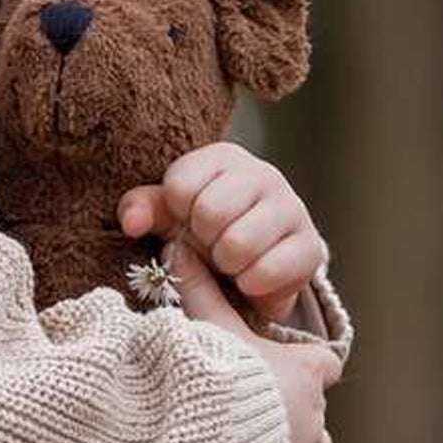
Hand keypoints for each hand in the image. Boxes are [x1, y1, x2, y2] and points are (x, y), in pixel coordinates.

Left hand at [117, 142, 327, 325]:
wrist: (256, 264)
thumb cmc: (204, 231)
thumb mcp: (168, 216)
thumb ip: (141, 209)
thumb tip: (131, 222)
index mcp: (224, 158)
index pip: (180, 185)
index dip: (177, 214)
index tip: (187, 220)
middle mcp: (264, 174)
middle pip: (209, 212)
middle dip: (202, 240)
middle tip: (211, 245)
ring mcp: (292, 208)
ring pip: (238, 244)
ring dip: (226, 265)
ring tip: (231, 262)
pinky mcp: (310, 246)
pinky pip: (267, 271)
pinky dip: (251, 283)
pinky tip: (251, 277)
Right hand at [141, 217, 340, 442]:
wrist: (206, 440)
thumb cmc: (212, 379)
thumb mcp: (207, 329)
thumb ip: (198, 290)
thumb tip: (175, 245)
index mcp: (304, 370)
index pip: (325, 364)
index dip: (309, 367)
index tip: (286, 368)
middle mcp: (315, 410)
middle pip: (314, 407)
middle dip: (291, 409)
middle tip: (253, 410)